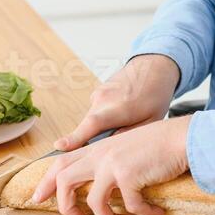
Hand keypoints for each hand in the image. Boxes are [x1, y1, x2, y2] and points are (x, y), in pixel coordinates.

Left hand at [31, 116, 191, 214]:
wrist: (182, 137)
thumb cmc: (161, 144)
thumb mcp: (127, 147)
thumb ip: (111, 160)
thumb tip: (104, 186)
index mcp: (98, 148)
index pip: (60, 162)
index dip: (46, 181)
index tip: (38, 198)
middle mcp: (100, 154)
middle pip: (64, 181)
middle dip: (65, 206)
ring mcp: (112, 164)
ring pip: (94, 201)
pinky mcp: (129, 176)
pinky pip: (130, 207)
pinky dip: (143, 213)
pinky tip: (155, 212)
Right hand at [54, 54, 179, 151]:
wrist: (154, 66)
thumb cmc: (155, 95)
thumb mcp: (150, 121)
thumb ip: (128, 136)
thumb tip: (108, 148)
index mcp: (118, 107)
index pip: (92, 125)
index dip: (74, 138)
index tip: (59, 147)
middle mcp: (103, 99)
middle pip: (89, 127)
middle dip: (96, 139)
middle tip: (116, 139)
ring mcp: (98, 93)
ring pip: (93, 119)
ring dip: (104, 126)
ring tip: (127, 120)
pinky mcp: (97, 91)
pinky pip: (96, 111)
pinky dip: (105, 116)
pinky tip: (123, 112)